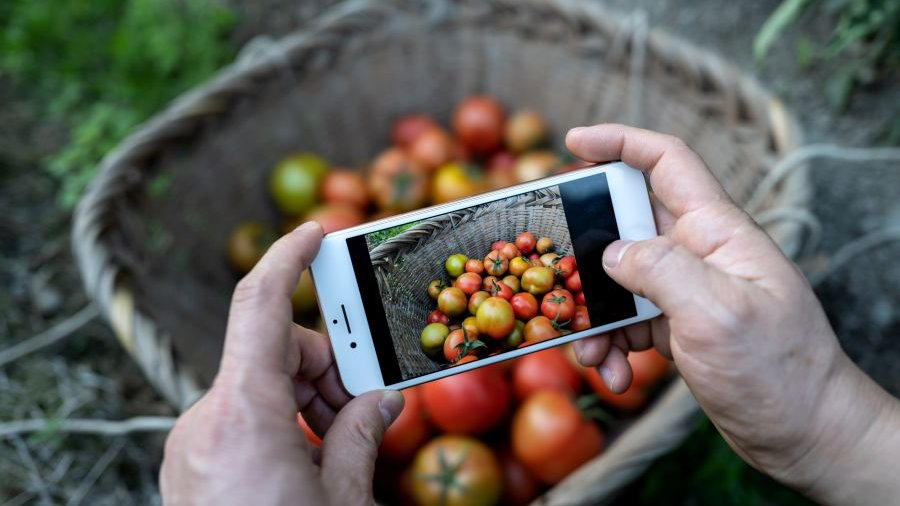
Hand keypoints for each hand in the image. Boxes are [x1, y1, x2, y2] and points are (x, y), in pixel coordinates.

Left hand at [160, 222, 403, 504]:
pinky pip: (238, 422)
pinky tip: (303, 466)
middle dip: (325, 372)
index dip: (289, 257)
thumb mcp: (342, 499)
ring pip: (258, 391)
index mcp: (243, 416)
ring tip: (335, 453)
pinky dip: (277, 429)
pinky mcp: (188, 464)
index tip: (314, 232)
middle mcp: (205, 421)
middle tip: (361, 411)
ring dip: (304, 406)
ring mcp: (190, 443)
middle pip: (273, 353)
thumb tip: (380, 404)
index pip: (261, 303)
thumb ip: (361, 438)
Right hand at [566, 124, 899, 504]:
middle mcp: (699, 253)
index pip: (667, 161)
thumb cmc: (778, 372)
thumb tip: (611, 252)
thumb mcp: (716, 314)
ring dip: (596, 313)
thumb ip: (662, 270)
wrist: (806, 434)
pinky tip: (615, 374)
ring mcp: (688, 291)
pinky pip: (628, 321)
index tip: (572, 140)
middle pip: (627, 224)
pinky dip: (612, 345)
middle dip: (587, 250)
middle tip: (555, 274)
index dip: (619, 141)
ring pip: (619, 280)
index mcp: (717, 231)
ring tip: (591, 352)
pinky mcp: (679, 326)